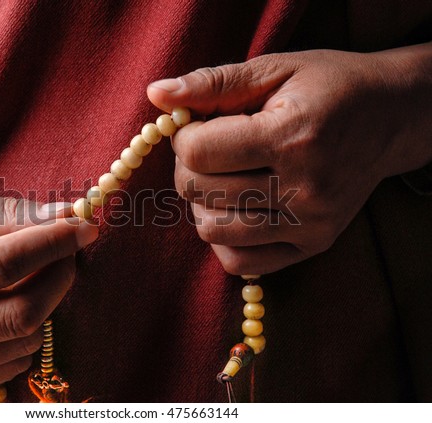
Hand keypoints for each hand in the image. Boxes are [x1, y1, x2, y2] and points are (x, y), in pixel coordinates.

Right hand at [0, 186, 97, 390]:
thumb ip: (5, 214)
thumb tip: (67, 216)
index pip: (0, 268)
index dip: (51, 245)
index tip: (84, 226)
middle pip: (20, 313)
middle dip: (59, 275)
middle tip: (68, 245)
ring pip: (23, 339)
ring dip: (46, 299)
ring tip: (34, 268)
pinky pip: (13, 361)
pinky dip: (29, 328)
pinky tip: (13, 299)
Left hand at [148, 45, 431, 274]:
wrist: (390, 119)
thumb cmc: (328, 88)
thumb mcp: (274, 69)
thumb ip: (212, 83)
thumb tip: (156, 95)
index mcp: (292, 137)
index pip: (197, 153)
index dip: (184, 135)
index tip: (199, 124)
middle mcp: (305, 188)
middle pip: (199, 192)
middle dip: (189, 167)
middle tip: (210, 148)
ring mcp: (311, 224)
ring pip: (212, 230)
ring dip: (203, 202)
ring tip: (226, 177)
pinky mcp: (313, 245)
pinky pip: (239, 262)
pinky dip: (223, 237)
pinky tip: (237, 208)